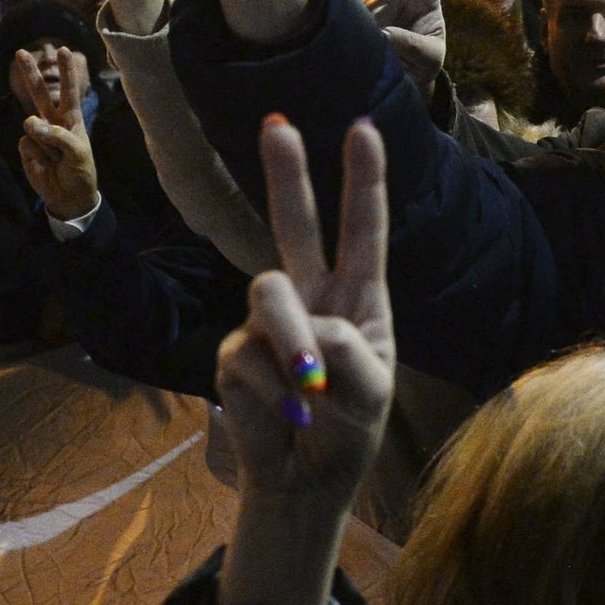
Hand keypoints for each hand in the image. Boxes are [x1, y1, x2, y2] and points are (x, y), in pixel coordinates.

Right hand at [11, 45, 100, 221]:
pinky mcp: (26, 147)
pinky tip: (44, 164)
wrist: (68, 196)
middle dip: (31, 73)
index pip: (69, 90)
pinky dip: (36, 155)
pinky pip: (26, 143)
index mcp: (71, 119)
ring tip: (56, 158)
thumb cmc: (80, 171)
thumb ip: (57, 136)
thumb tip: (30, 122)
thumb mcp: (78, 153)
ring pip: (30, 121)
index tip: (64, 50)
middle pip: (40, 93)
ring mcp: (37, 134)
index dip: (67, 71)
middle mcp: (53, 122)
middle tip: (20, 52)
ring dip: (44, 140)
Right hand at [211, 117, 395, 604]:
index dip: (363, 180)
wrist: (303, 482)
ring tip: (311, 393)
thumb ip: (351, 355)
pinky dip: (271, 389)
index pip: (363, 230)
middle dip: (287, 173)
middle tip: (276, 123)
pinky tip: (284, 415)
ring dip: (291, 343)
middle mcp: (312, 297)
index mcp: (360, 299)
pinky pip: (247, 353)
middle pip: (293, 224)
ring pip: (268, 292)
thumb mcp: (372, 396)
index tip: (363, 128)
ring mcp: (266, 323)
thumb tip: (310, 330)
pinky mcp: (233, 354)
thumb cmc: (348, 434)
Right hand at [359, 0, 450, 92]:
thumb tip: (383, 34)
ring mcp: (376, 8)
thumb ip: (412, 45)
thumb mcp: (429, 57)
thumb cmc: (424, 60)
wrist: (404, 76)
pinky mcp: (359, 21)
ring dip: (365, 20)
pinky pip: (353, 24)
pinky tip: (355, 47)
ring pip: (365, 5)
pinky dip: (353, 35)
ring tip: (377, 43)